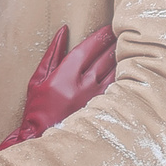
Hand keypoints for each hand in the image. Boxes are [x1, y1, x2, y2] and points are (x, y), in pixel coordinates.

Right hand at [0, 24, 116, 149]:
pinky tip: (127, 67)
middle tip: (121, 32)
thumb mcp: (38, 79)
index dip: (100, 36)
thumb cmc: (38, 107)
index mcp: (65, 76)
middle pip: (104, 57)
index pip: (87, 49)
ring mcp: (95, 97)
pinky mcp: (102, 108)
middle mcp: (82, 85)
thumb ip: (52, 53)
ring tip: (127, 47)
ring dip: (120, 57)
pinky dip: (121, 75)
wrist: (43, 137)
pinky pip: (117, 86)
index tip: (109, 27)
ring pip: (114, 71)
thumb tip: (63, 31)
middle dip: (113, 43)